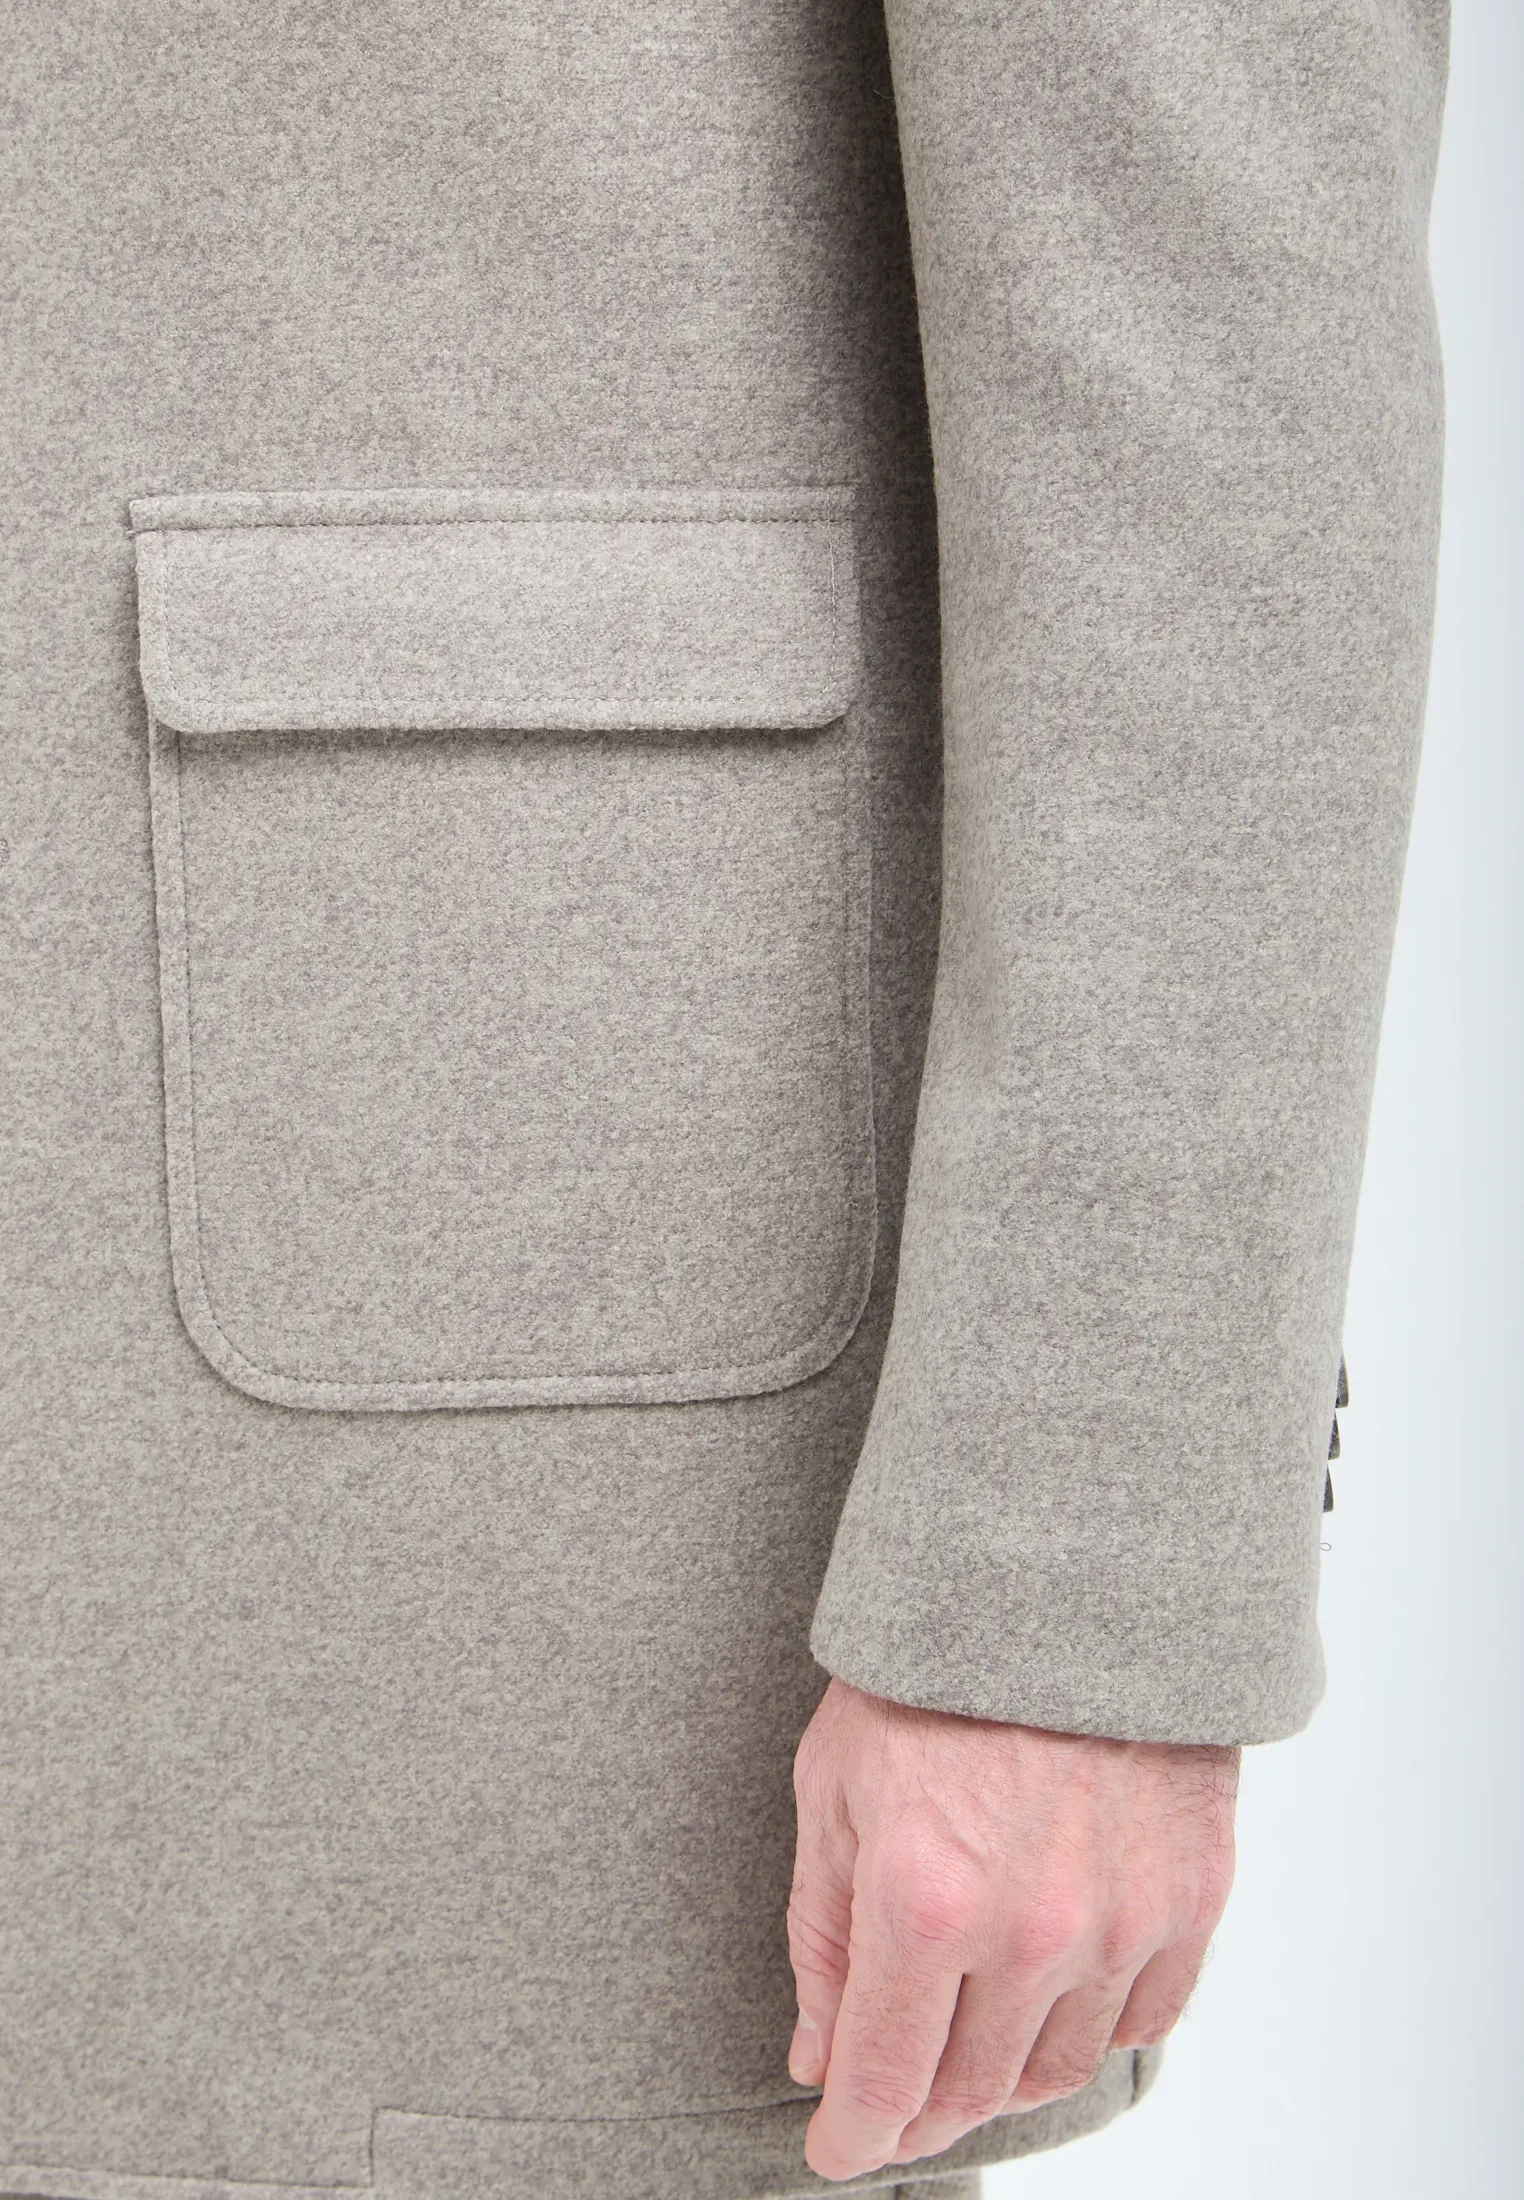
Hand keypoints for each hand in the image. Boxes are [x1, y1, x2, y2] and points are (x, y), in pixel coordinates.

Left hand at [786, 1678, 1238, 2179]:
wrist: (1068, 1576)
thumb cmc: (935, 1666)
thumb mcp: (834, 1784)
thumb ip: (822, 1934)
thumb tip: (819, 2053)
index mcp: (924, 1900)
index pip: (885, 2083)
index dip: (852, 2137)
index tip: (837, 2149)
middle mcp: (1030, 1931)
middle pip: (969, 2090)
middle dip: (917, 2110)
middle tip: (892, 2098)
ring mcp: (1120, 1921)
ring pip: (1057, 2070)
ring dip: (1001, 2079)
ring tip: (965, 2045)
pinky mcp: (1191, 1897)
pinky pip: (1141, 2019)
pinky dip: (1089, 2029)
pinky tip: (1049, 1997)